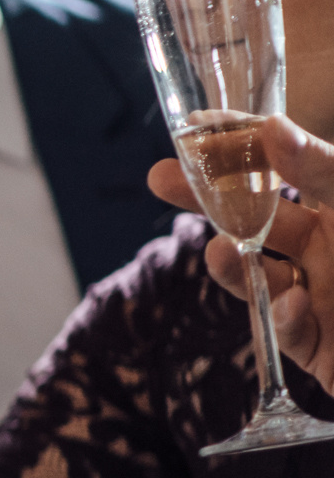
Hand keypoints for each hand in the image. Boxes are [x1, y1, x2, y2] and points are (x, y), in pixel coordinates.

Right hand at [151, 117, 333, 395]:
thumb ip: (323, 169)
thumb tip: (271, 127)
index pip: (279, 168)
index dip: (236, 149)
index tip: (190, 129)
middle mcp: (328, 248)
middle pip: (253, 219)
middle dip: (207, 201)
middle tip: (159, 178)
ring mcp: (323, 298)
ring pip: (257, 279)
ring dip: (232, 265)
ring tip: (220, 252)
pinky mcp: (323, 349)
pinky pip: (291, 333)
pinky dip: (286, 320)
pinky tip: (295, 306)